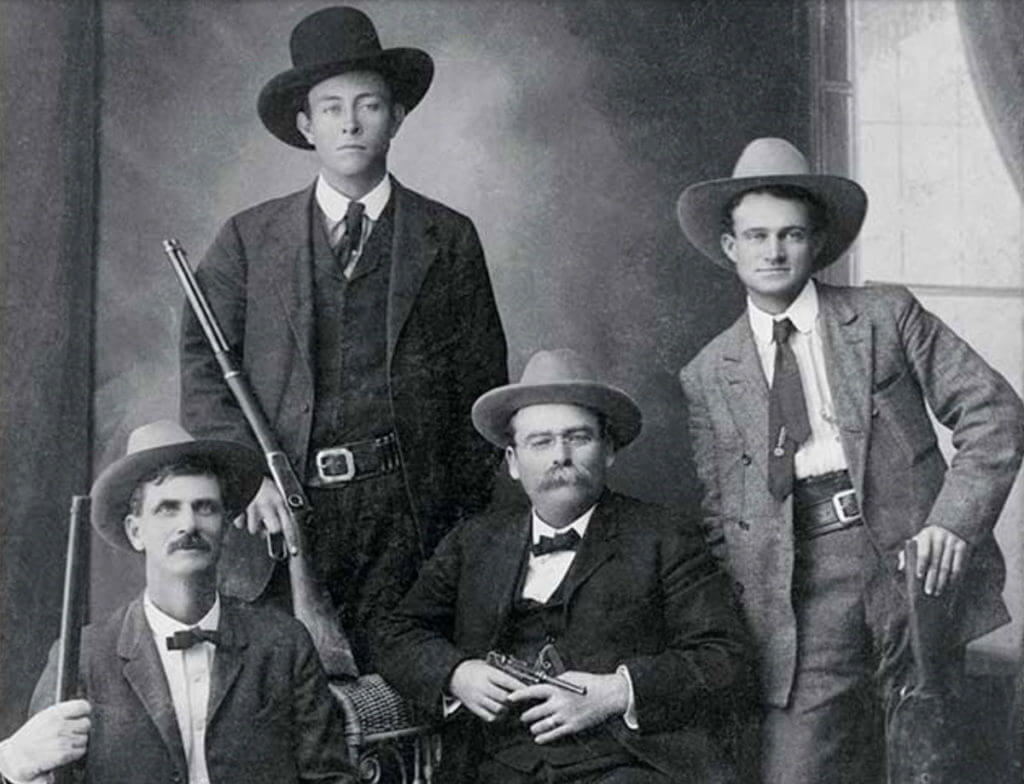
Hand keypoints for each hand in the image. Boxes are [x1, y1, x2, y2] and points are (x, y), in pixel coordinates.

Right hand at [0, 700, 90, 780]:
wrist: (15, 757)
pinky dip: (76, 752)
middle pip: (86, 723)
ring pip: (84, 738)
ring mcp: (61, 740)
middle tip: (70, 733)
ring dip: (78, 742)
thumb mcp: (44, 717)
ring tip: (65, 744)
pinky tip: (66, 752)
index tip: (82, 715)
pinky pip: (81, 750)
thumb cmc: (30, 737)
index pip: (82, 706)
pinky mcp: (63, 754)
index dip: (85, 711)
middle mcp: (58, 725)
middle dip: (80, 729)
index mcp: (54, 713)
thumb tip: (83, 709)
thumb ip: (63, 712)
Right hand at [235, 477, 298, 553]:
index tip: (294, 551)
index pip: (289, 524)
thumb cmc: (263, 484)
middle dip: (269, 530)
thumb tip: (285, 526)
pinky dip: (241, 520)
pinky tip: (244, 512)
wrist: (244, 473)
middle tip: (266, 525)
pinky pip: (239, 524)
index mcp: (279, 502)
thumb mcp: (278, 493)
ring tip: (254, 513)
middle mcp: (267, 506)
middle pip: (273, 529)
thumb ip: (282, 510)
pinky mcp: (239, 510)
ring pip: (254, 530)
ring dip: (254, 525)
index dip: (292, 538)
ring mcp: (252, 509)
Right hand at [448, 659, 522, 721]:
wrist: (453, 675)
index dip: (519, 686)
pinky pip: (489, 716)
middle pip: (504, 697)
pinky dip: (497, 715)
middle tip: (520, 698)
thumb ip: (500, 674)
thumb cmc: (471, 669)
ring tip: (509, 704)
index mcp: (487, 674)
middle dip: (514, 699)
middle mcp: (482, 687)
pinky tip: (500, 711)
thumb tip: (517, 681)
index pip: (507, 681)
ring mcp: (477, 699)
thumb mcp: (486, 665)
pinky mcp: (474, 708)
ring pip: (498, 708)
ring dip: (506, 708)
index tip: (528, 689)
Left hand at [507, 671, 628, 743]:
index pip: (533, 691)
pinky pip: (554, 735)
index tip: (510, 698)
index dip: (519, 695)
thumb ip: (555, 682)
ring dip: (533, 727)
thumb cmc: (591, 683)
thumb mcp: (570, 676)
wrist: (609, 695)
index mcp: (557, 688)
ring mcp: (565, 716)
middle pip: (534, 712)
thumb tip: (544, 684)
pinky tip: (538, 738)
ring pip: (541, 725)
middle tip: (523, 716)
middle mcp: (559, 703)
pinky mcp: (572, 726)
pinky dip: (544, 738)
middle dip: (526, 715)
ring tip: (531, 726)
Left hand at [900, 525, 967, 595]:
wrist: (948, 525)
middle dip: (931, 578)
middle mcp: (940, 538)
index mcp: (926, 535)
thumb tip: (901, 567)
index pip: (924, 551)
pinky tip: (949, 585)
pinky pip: (958, 565)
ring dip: (942, 581)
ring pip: (947, 566)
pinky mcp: (962, 547)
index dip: (921, 564)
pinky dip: (954, 577)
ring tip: (937, 592)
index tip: (919, 576)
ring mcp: (952, 542)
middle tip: (928, 591)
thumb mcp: (917, 540)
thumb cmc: (927, 539)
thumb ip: (907, 553)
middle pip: (935, 562)